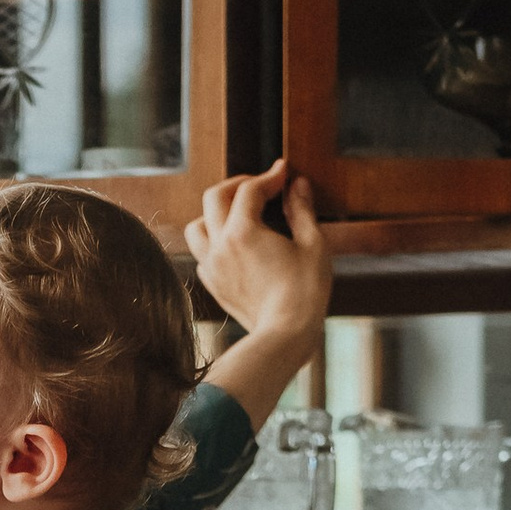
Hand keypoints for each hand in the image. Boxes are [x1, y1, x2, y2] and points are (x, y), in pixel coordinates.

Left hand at [186, 160, 330, 352]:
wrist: (285, 336)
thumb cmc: (305, 292)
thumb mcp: (313, 244)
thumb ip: (302, 209)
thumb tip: (297, 184)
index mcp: (243, 231)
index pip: (250, 189)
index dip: (270, 176)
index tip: (285, 173)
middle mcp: (220, 245)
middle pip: (214, 197)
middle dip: (238, 184)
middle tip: (260, 186)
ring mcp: (211, 266)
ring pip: (197, 225)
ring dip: (216, 213)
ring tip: (239, 215)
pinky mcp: (212, 284)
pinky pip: (202, 253)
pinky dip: (214, 242)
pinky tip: (235, 245)